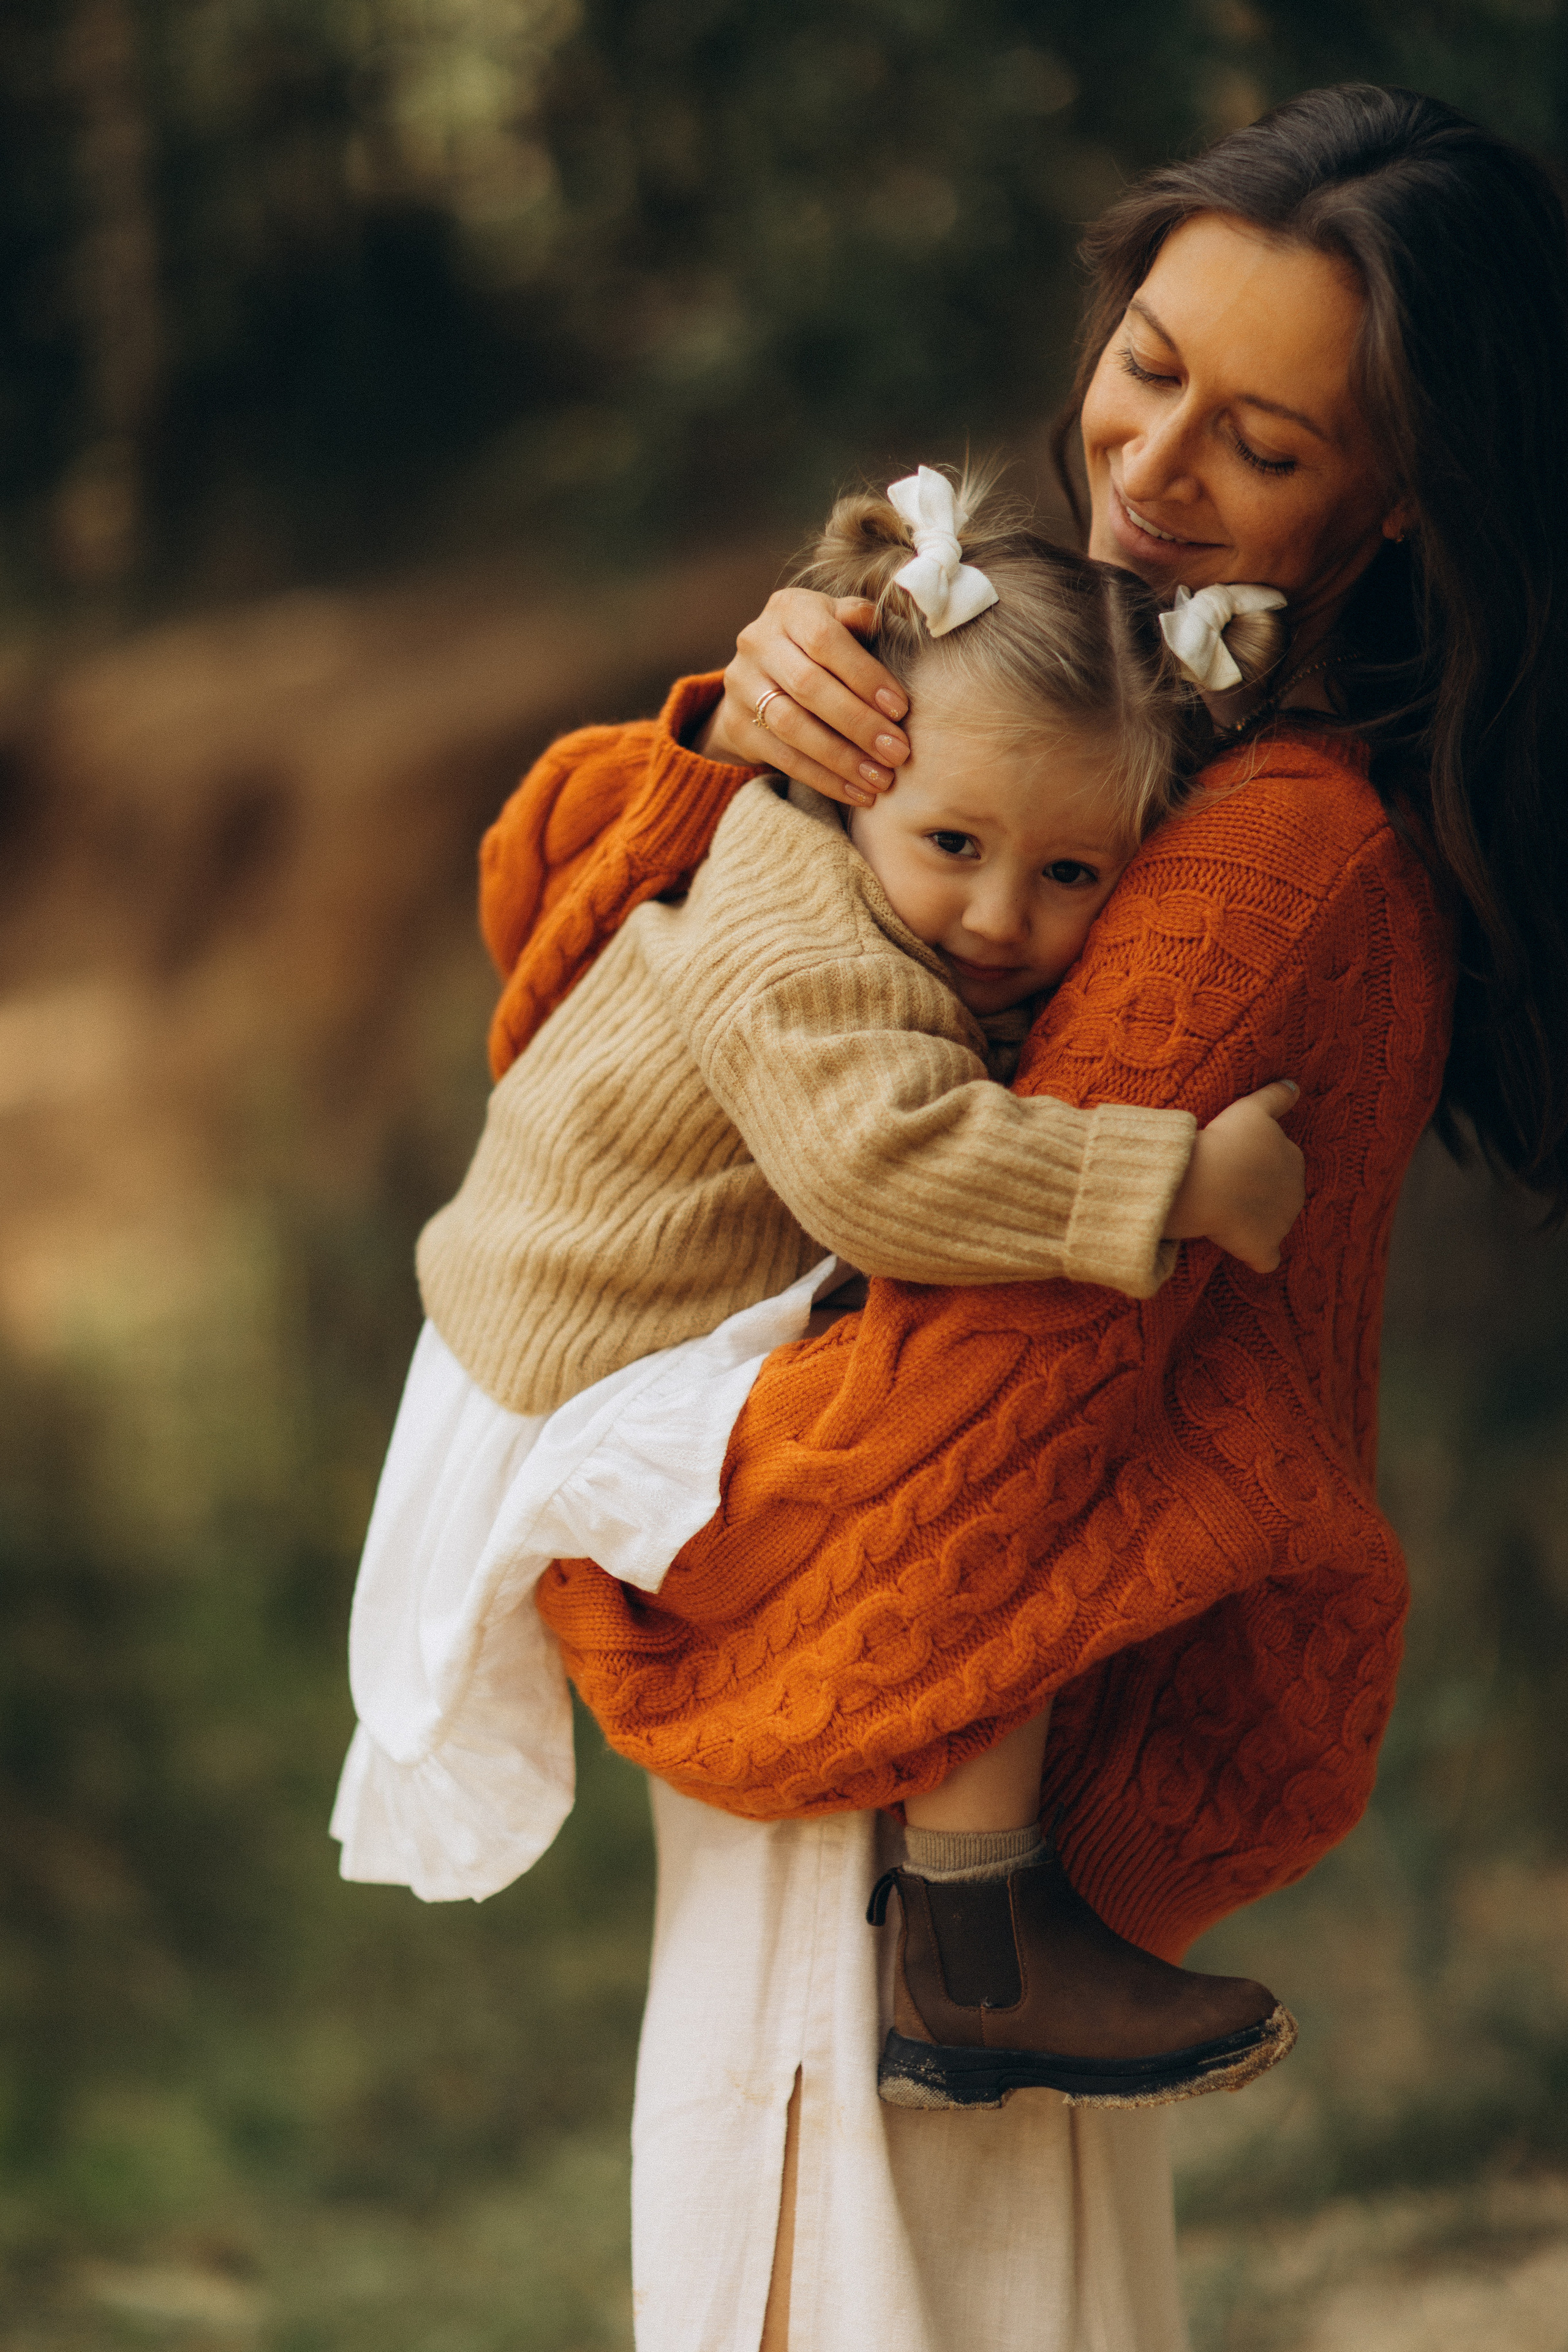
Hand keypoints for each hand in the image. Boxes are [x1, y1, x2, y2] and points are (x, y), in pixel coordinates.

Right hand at [694, 589, 910, 807]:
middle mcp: (758, 642)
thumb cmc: (822, 648)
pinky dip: (823, 779)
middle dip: (858, 723)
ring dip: (841, 758)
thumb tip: (880, 620)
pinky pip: (782, 758)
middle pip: (808, 686)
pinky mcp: (736, 726)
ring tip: (880, 780)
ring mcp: (742, 685)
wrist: (761, 677)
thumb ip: (860, 620)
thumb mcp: (839, 623)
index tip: (900, 709)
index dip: (864, 675)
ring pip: (792, 726)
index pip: (825, 640)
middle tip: (897, 752)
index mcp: (790, 609)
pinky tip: (856, 793)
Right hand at [1164, 1080, 1304, 1272]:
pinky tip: (1243, 1251)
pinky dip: (1258, 1256)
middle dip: (1261, 1192)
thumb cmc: (1227, 1142)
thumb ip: (1277, 1096)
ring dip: (1256, 1222)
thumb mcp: (1253, 1109)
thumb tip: (1296, 1086)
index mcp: (1294, 1160)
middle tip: (1227, 1186)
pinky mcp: (1263, 1248)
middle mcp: (1295, 1193)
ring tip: (1226, 1214)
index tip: (1235, 1161)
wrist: (1208, 1181)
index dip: (1258, 1163)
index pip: (1283, 1162)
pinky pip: (1266, 1259)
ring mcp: (1281, 1224)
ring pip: (1274, 1224)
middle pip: (1280, 1193)